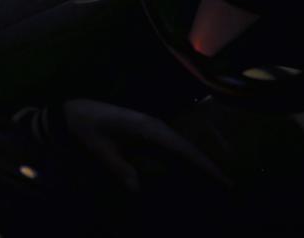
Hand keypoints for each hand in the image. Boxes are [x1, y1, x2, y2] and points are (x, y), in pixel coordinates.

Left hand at [63, 99, 227, 192]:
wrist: (73, 114)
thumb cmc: (86, 130)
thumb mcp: (99, 151)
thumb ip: (118, 168)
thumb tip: (137, 189)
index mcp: (147, 128)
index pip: (182, 148)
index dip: (203, 164)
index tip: (223, 179)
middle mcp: (155, 126)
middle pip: (189, 147)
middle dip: (209, 165)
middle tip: (230, 186)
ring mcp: (152, 128)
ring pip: (183, 147)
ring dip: (199, 163)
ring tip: (219, 181)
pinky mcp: (147, 134)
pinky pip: (172, 148)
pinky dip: (185, 160)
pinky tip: (193, 172)